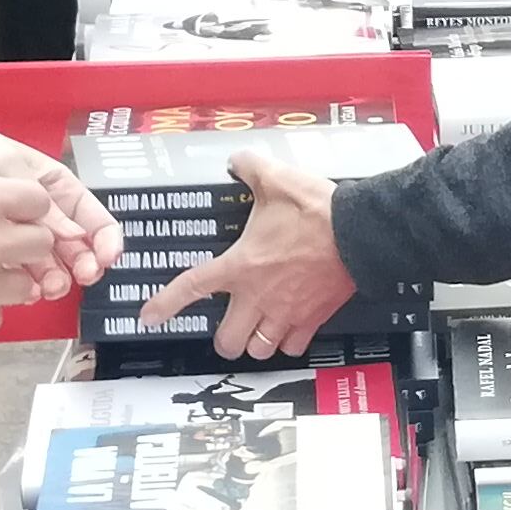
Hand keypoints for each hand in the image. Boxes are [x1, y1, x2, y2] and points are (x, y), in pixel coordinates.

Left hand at [0, 112, 120, 291]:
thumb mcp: (12, 169)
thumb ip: (41, 202)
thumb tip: (74, 236)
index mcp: (60, 191)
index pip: (97, 220)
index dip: (107, 241)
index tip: (105, 258)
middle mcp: (49, 217)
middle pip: (78, 250)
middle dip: (83, 266)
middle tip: (79, 278)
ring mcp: (26, 237)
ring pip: (52, 266)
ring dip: (56, 280)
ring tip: (48, 288)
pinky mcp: (2, 252)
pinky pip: (21, 273)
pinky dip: (25, 285)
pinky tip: (23, 290)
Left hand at [143, 148, 360, 361]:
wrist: (360, 233)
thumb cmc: (317, 210)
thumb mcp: (276, 179)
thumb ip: (250, 168)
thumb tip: (238, 160)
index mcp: (240, 265)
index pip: (192, 288)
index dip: (165, 305)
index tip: (150, 316)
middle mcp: (259, 296)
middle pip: (227, 341)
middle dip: (224, 338)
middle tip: (229, 326)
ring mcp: (287, 312)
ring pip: (259, 350)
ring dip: (255, 342)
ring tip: (258, 330)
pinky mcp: (313, 320)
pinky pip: (292, 346)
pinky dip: (288, 342)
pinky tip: (288, 330)